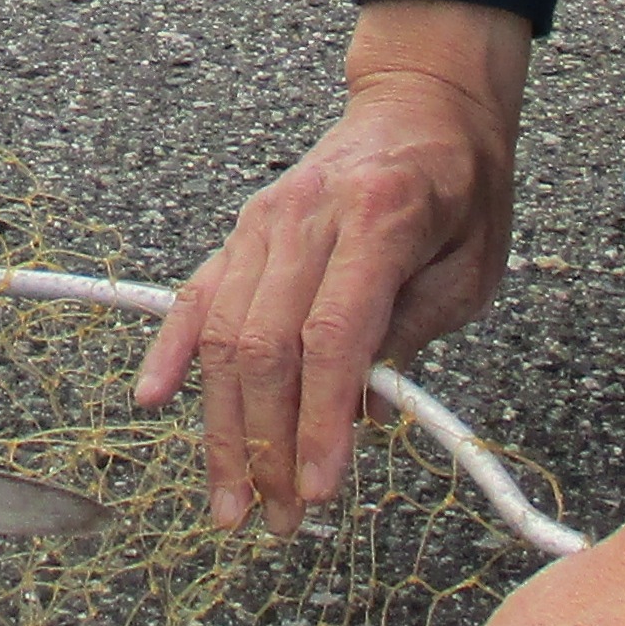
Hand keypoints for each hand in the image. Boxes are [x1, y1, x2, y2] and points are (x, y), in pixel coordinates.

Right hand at [132, 0, 529, 531]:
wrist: (421, 104)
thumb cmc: (461, 188)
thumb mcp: (469, 269)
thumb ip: (409, 336)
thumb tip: (359, 417)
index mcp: (376, 220)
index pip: (331, 337)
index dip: (319, 420)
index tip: (318, 490)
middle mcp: (304, 219)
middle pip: (265, 348)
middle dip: (267, 446)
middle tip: (279, 521)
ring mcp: (262, 224)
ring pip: (223, 335)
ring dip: (222, 428)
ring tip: (231, 501)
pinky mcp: (241, 232)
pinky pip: (195, 296)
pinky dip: (171, 350)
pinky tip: (154, 401)